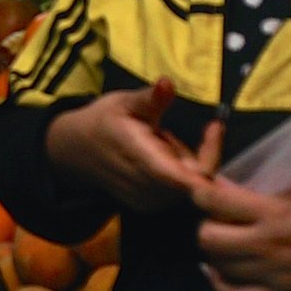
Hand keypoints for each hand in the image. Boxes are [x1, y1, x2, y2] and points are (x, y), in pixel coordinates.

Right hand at [42, 80, 213, 211]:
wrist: (75, 152)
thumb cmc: (103, 122)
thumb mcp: (124, 102)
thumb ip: (150, 98)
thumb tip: (166, 83)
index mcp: (141, 160)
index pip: (188, 176)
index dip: (210, 157)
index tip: (214, 126)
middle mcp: (147, 188)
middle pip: (197, 180)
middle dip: (200, 153)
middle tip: (181, 130)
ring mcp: (148, 202)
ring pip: (191, 187)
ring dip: (188, 164)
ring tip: (162, 142)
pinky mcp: (150, 207)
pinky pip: (181, 193)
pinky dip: (181, 174)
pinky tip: (162, 158)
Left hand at [191, 177, 290, 290]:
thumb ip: (261, 190)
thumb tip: (219, 184)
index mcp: (275, 211)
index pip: (214, 201)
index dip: (200, 195)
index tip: (203, 193)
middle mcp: (270, 243)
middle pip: (208, 237)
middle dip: (207, 226)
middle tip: (219, 222)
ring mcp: (275, 274)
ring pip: (219, 266)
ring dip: (215, 253)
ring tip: (227, 243)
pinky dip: (221, 286)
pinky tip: (218, 273)